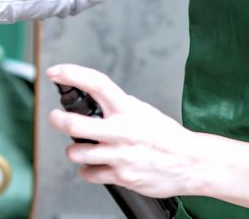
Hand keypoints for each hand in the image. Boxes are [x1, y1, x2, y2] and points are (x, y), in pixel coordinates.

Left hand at [46, 64, 248, 210]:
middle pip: (75, 125)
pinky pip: (89, 173)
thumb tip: (90, 99)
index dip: (72, 74)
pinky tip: (97, 165)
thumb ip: (116, 106)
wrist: (193, 163)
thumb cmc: (166, 137)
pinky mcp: (122, 176)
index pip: (96, 84)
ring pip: (76, 152)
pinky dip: (88, 170)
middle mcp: (122, 131)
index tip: (55, 73)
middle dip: (58, 120)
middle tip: (55, 118)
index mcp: (128, 109)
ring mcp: (121, 155)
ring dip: (74, 150)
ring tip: (84, 148)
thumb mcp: (142, 111)